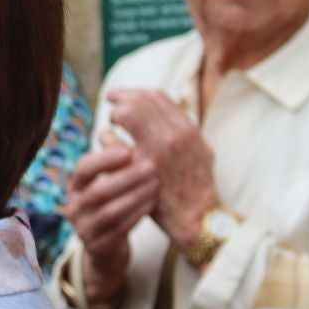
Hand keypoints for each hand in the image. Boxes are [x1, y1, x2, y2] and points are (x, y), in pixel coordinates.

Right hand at [61, 131, 157, 305]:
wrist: (107, 249)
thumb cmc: (114, 205)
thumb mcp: (111, 182)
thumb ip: (117, 161)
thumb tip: (125, 125)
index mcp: (76, 186)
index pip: (84, 169)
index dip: (105, 159)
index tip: (129, 150)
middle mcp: (74, 207)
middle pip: (98, 191)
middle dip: (127, 178)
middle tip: (152, 167)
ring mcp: (83, 229)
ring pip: (109, 211)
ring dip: (135, 196)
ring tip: (156, 184)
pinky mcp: (97, 247)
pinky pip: (119, 230)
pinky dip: (137, 215)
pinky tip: (153, 203)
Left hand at [106, 88, 219, 250]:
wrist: (197, 216)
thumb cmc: (198, 184)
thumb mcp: (201, 149)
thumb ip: (185, 128)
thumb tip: (170, 109)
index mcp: (187, 129)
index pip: (157, 97)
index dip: (136, 92)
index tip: (124, 96)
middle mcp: (172, 136)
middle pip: (139, 101)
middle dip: (121, 98)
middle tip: (112, 102)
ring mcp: (155, 152)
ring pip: (126, 114)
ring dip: (115, 115)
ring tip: (113, 123)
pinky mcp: (138, 170)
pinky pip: (112, 141)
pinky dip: (107, 137)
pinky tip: (107, 142)